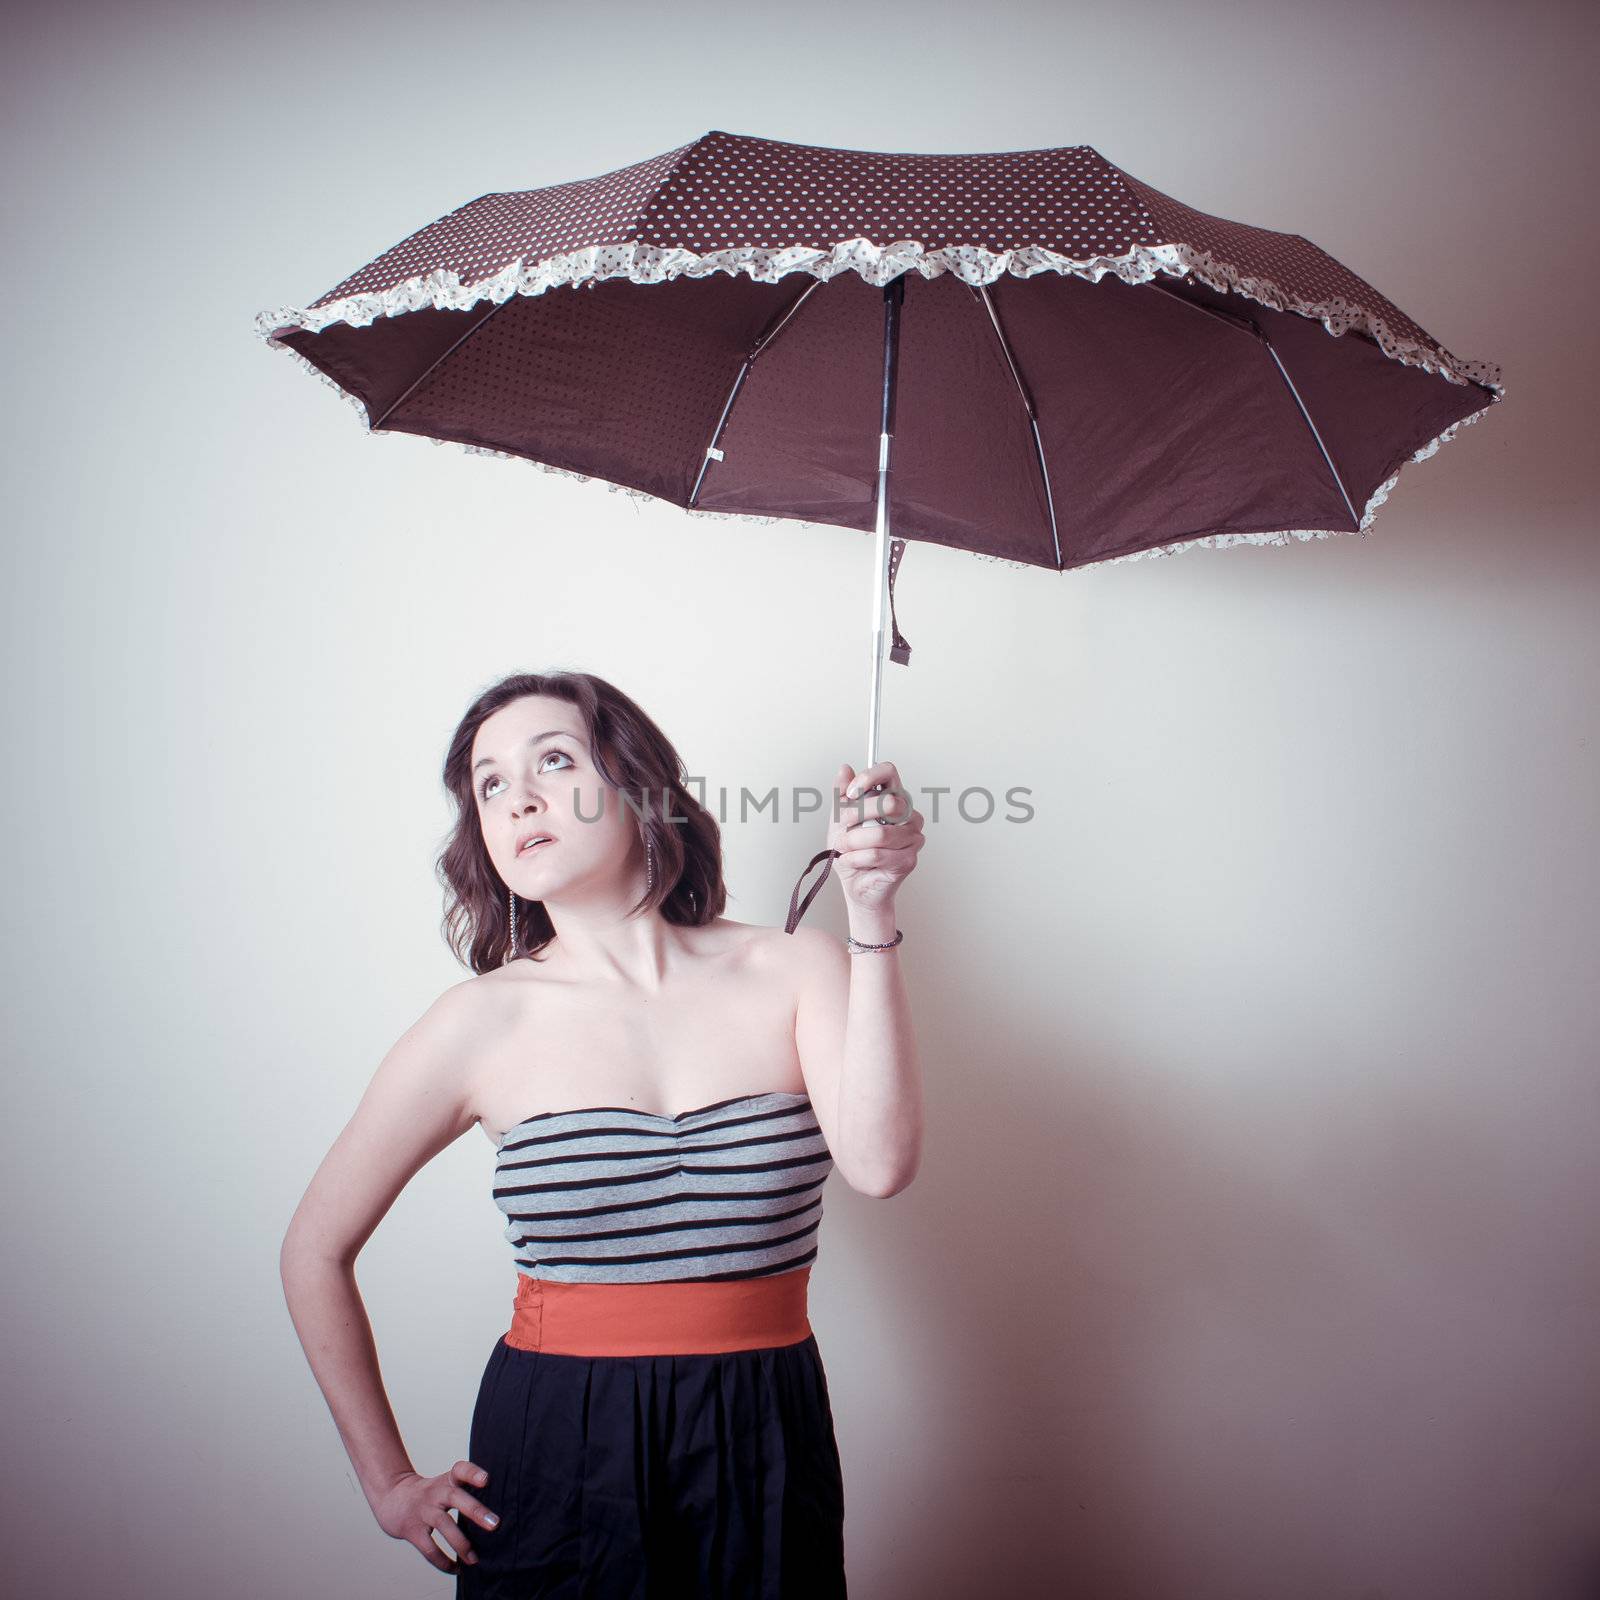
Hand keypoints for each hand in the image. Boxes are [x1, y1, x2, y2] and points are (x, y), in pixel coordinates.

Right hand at [372, 1461, 498, 1573]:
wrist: (393, 1497)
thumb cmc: (430, 1493)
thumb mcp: (445, 1484)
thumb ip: (466, 1493)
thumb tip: (493, 1518)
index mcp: (447, 1480)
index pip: (461, 1470)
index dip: (473, 1473)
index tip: (486, 1480)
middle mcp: (436, 1493)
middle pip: (456, 1497)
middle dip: (476, 1511)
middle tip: (495, 1524)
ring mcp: (423, 1511)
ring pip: (444, 1524)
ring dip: (461, 1543)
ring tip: (475, 1559)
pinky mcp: (412, 1530)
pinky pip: (429, 1548)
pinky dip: (443, 1561)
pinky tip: (457, 1569)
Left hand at [829, 760, 924, 911]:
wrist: (854, 884)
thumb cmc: (851, 852)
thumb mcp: (839, 820)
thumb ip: (841, 795)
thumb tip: (845, 769)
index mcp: (892, 798)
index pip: (889, 772)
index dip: (869, 777)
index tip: (851, 792)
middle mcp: (908, 815)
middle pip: (888, 803)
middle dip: (856, 817)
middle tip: (843, 829)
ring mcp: (912, 837)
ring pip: (880, 833)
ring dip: (852, 843)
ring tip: (844, 849)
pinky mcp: (908, 859)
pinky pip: (877, 854)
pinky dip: (856, 858)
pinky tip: (852, 861)